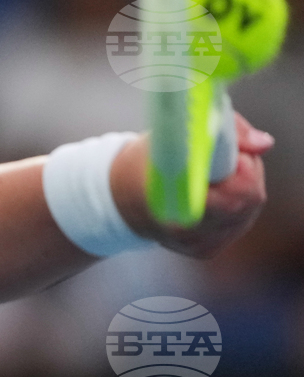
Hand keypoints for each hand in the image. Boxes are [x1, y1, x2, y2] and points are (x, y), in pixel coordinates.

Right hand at [113, 113, 270, 258]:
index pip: (240, 190)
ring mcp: (202, 245)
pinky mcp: (207, 250)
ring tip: (212, 172)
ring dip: (238, 185)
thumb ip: (224, 131)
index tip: (227, 148)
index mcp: (180, 207)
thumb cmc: (142, 163)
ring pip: (246, 210)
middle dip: (241, 171)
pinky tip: (209, 191)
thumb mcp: (169, 135)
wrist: (115, 198)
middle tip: (220, 155)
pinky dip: (231, 201)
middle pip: (248, 200)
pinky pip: (236, 221)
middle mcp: (193, 234)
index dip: (241, 164)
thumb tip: (265, 143)